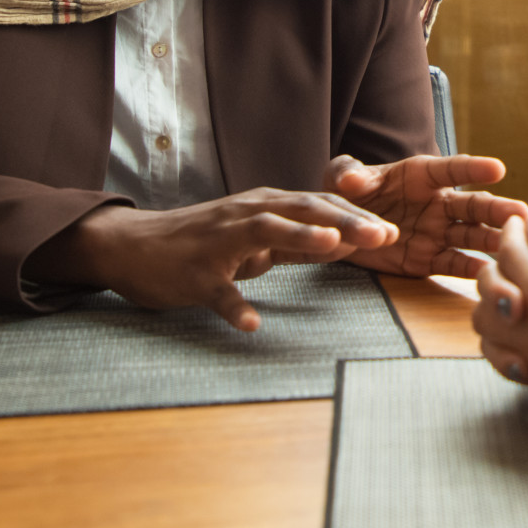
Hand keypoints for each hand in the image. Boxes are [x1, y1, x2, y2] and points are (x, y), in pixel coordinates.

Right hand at [31, 188, 397, 330]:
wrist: (133, 246)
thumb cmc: (201, 242)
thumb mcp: (255, 236)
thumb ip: (298, 240)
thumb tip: (346, 242)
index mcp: (265, 206)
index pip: (320, 204)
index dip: (357, 214)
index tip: (394, 228)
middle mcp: (247, 214)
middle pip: (303, 210)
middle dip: (347, 221)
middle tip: (385, 234)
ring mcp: (219, 243)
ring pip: (265, 232)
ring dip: (302, 238)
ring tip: (336, 247)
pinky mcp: (194, 274)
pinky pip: (218, 292)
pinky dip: (236, 307)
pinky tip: (254, 324)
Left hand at [328, 153, 527, 277]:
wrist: (341, 228)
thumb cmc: (345, 193)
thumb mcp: (340, 178)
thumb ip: (348, 174)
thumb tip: (351, 180)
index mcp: (421, 176)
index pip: (452, 169)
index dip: (473, 168)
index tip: (497, 169)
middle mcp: (437, 203)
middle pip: (472, 205)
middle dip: (495, 209)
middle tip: (520, 213)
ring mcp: (436, 233)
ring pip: (470, 235)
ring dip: (491, 239)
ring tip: (512, 244)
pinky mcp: (428, 260)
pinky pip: (452, 265)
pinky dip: (470, 270)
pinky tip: (487, 274)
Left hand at [472, 161, 527, 437]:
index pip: (511, 252)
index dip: (512, 232)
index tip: (513, 223)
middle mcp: (527, 326)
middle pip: (488, 296)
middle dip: (493, 274)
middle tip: (501, 262)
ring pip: (493, 338)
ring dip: (495, 318)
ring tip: (507, 307)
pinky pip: (517, 371)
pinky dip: (515, 356)